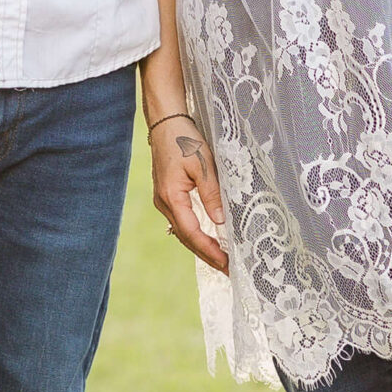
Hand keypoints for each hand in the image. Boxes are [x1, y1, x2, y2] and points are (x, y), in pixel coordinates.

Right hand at [149, 114, 227, 271]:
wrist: (166, 123)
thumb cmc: (184, 140)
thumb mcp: (203, 165)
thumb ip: (212, 194)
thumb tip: (220, 222)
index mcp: (171, 197)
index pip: (191, 232)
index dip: (209, 250)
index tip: (226, 262)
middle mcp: (164, 203)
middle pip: (185, 237)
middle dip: (206, 255)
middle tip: (227, 269)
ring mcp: (164, 200)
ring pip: (183, 231)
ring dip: (201, 246)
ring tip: (220, 259)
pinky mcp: (168, 196)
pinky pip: (182, 222)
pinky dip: (195, 234)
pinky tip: (207, 239)